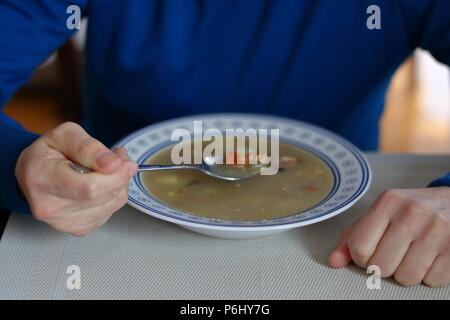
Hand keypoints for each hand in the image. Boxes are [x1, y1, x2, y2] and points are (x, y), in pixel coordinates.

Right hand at [15, 122, 137, 235]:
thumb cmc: (48, 153)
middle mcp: (50, 207)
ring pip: (111, 205)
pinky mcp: (77, 229)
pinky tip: (103, 185)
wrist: (33, 173)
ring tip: (109, 169)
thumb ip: (89, 147)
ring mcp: (63, 222)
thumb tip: (113, 163)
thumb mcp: (66, 135)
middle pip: (102, 197)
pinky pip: (109, 213)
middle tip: (118, 159)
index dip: (115, 175)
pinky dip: (113, 197)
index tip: (123, 161)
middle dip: (119, 176)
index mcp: (43, 180)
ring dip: (119, 185)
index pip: (90, 188)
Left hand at [328, 188, 449, 286]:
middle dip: (384, 266)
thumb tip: (333, 261)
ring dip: (407, 272)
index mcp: (388, 202)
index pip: (359, 247)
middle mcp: (412, 213)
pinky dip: (429, 275)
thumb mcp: (381, 214)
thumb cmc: (412, 210)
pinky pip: (431, 281)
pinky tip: (431, 256)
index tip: (370, 251)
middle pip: (380, 266)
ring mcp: (437, 231)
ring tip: (414, 253)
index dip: (361, 257)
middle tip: (395, 252)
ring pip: (405, 278)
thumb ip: (353, 236)